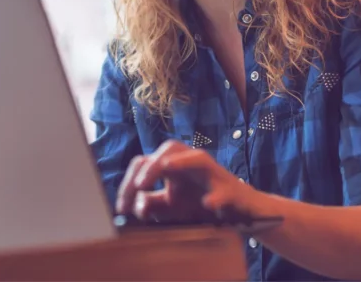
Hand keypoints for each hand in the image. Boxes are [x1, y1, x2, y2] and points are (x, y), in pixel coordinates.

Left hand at [115, 140, 257, 222]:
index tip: (121, 208)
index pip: (145, 163)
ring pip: (197, 158)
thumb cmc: (199, 203)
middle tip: (140, 186)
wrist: (239, 211)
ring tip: (167, 168)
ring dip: (181, 162)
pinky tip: (208, 203)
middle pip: (168, 150)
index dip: (129, 183)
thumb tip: (134, 207)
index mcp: (172, 165)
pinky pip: (224, 190)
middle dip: (151, 166)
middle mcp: (190, 163)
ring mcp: (212, 174)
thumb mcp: (170, 206)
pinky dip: (216, 196)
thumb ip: (151, 204)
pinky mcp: (231, 189)